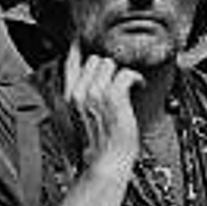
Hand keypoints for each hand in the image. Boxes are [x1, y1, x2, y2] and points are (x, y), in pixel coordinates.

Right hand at [63, 39, 139, 171]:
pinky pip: (125, 74)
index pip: (71, 61)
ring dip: (121, 73)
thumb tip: (90, 84)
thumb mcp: (78, 120)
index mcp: (68, 97)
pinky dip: (136, 78)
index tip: (84, 40)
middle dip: (108, 68)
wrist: (104, 165)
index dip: (79, 47)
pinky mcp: (113, 98)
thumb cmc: (95, 148)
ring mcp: (95, 95)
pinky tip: (138, 85)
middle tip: (118, 80)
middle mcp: (79, 93)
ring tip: (128, 85)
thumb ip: (81, 99)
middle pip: (94, 59)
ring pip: (108, 63)